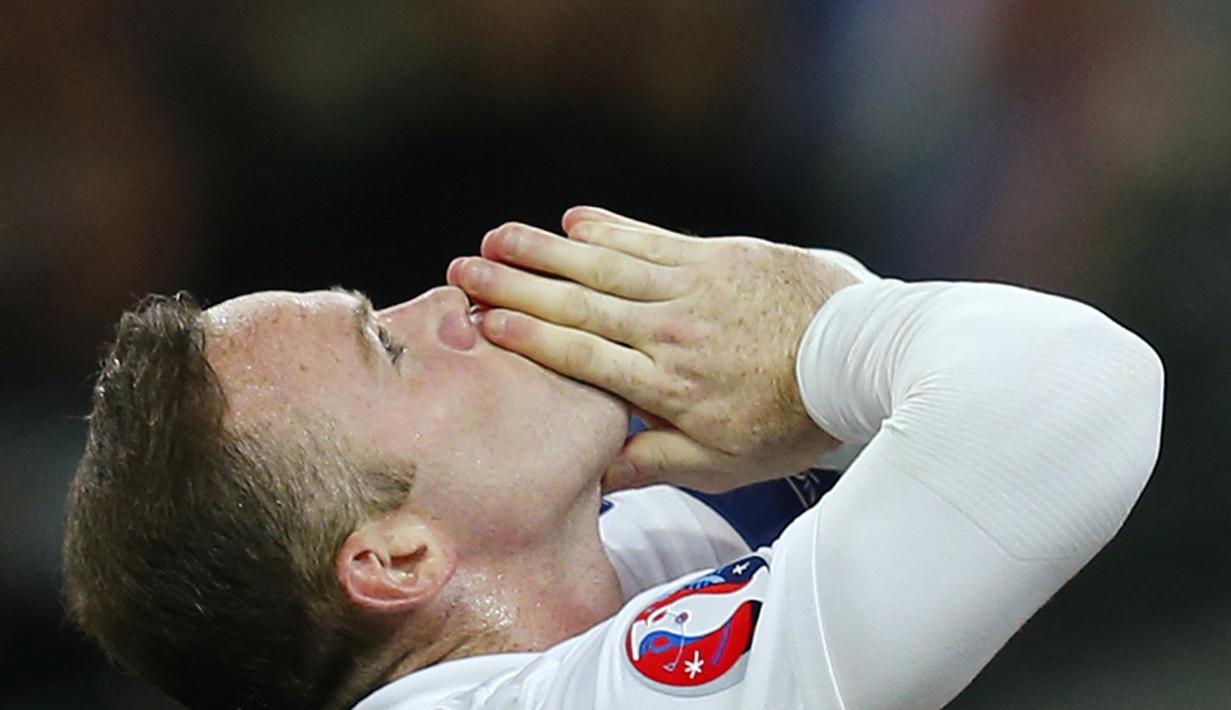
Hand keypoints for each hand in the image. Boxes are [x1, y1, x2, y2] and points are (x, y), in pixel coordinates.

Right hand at [447, 207, 857, 492]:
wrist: (860, 357)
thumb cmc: (793, 418)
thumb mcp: (728, 464)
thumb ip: (658, 463)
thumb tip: (596, 475)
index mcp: (667, 384)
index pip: (582, 355)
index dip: (529, 335)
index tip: (483, 320)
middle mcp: (670, 329)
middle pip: (579, 302)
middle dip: (516, 285)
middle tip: (463, 268)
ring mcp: (693, 285)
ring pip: (605, 262)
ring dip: (547, 248)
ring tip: (499, 235)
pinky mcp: (718, 254)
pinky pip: (652, 237)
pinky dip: (611, 226)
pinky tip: (575, 217)